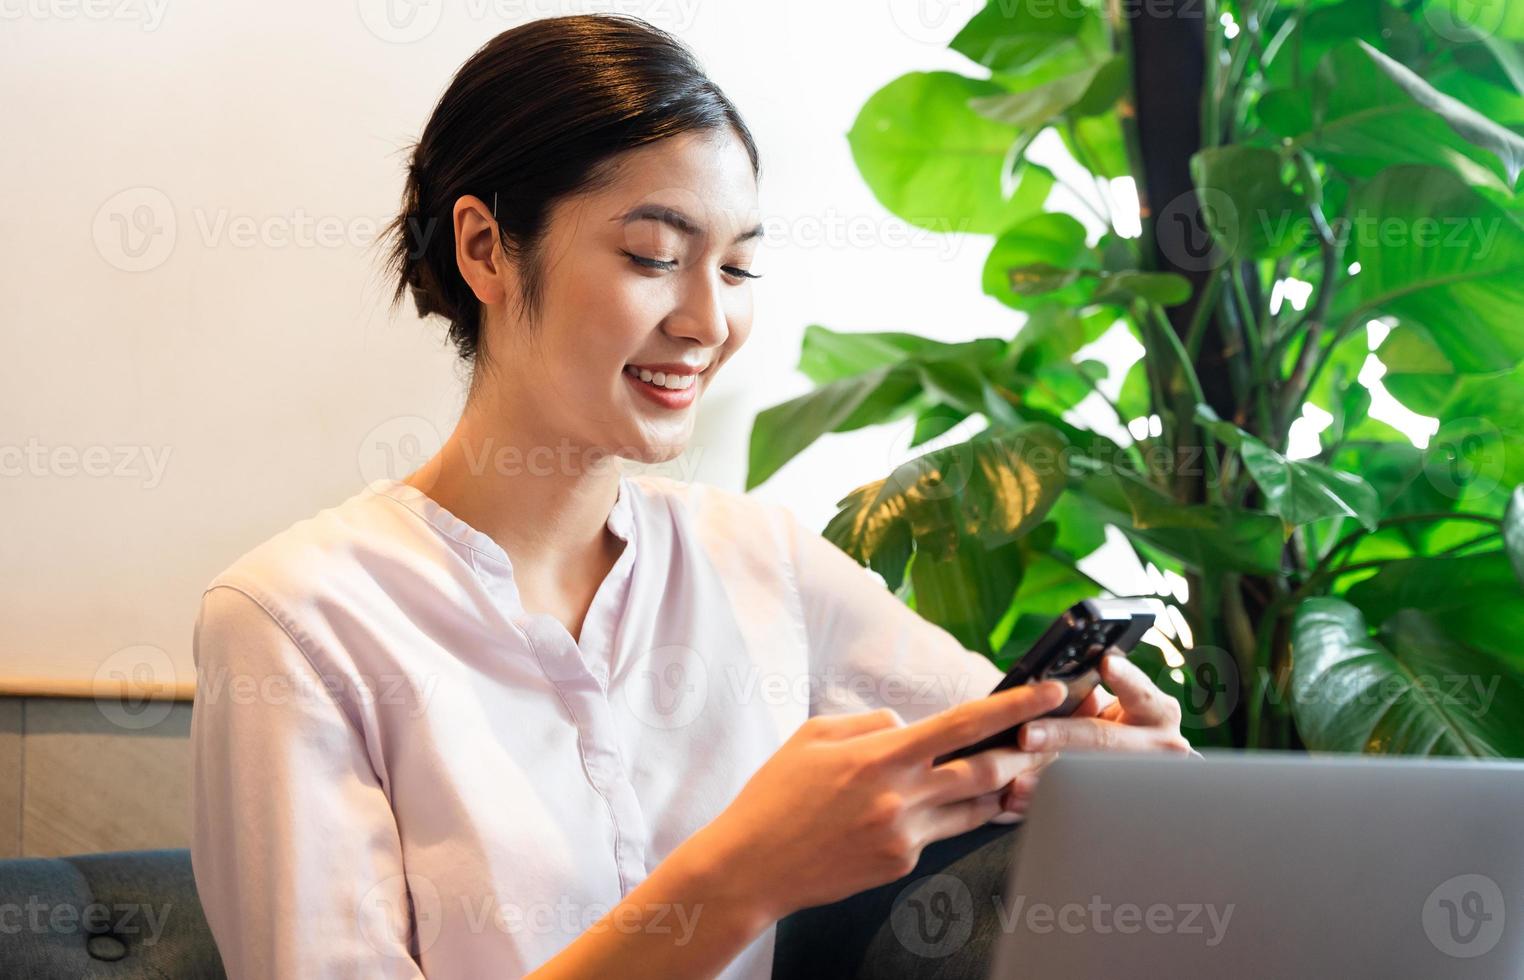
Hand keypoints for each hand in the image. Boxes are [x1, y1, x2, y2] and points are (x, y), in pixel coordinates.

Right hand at [690, 680, 1068, 922]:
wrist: (752, 866)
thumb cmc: (776, 795)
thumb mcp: (815, 735)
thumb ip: (871, 724)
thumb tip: (907, 725)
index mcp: (883, 755)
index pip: (965, 724)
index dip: (1015, 707)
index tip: (1050, 693)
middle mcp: (903, 796)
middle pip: (988, 770)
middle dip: (1025, 752)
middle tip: (1048, 738)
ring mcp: (906, 835)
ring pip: (975, 807)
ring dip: (1000, 788)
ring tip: (1016, 772)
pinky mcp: (901, 864)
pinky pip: (940, 833)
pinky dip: (948, 815)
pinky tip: (942, 806)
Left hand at [991, 652, 1191, 818]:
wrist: (1135, 767)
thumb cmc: (1116, 724)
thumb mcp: (1113, 705)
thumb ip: (1091, 697)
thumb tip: (1052, 686)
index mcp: (1158, 711)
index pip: (1141, 692)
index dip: (1124, 678)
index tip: (1105, 664)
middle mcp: (1160, 745)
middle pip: (1105, 739)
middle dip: (1062, 736)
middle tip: (1027, 735)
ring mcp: (1146, 780)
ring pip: (1091, 777)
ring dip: (1048, 776)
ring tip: (1017, 779)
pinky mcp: (1123, 804)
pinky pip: (1080, 804)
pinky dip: (1044, 800)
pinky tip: (1019, 797)